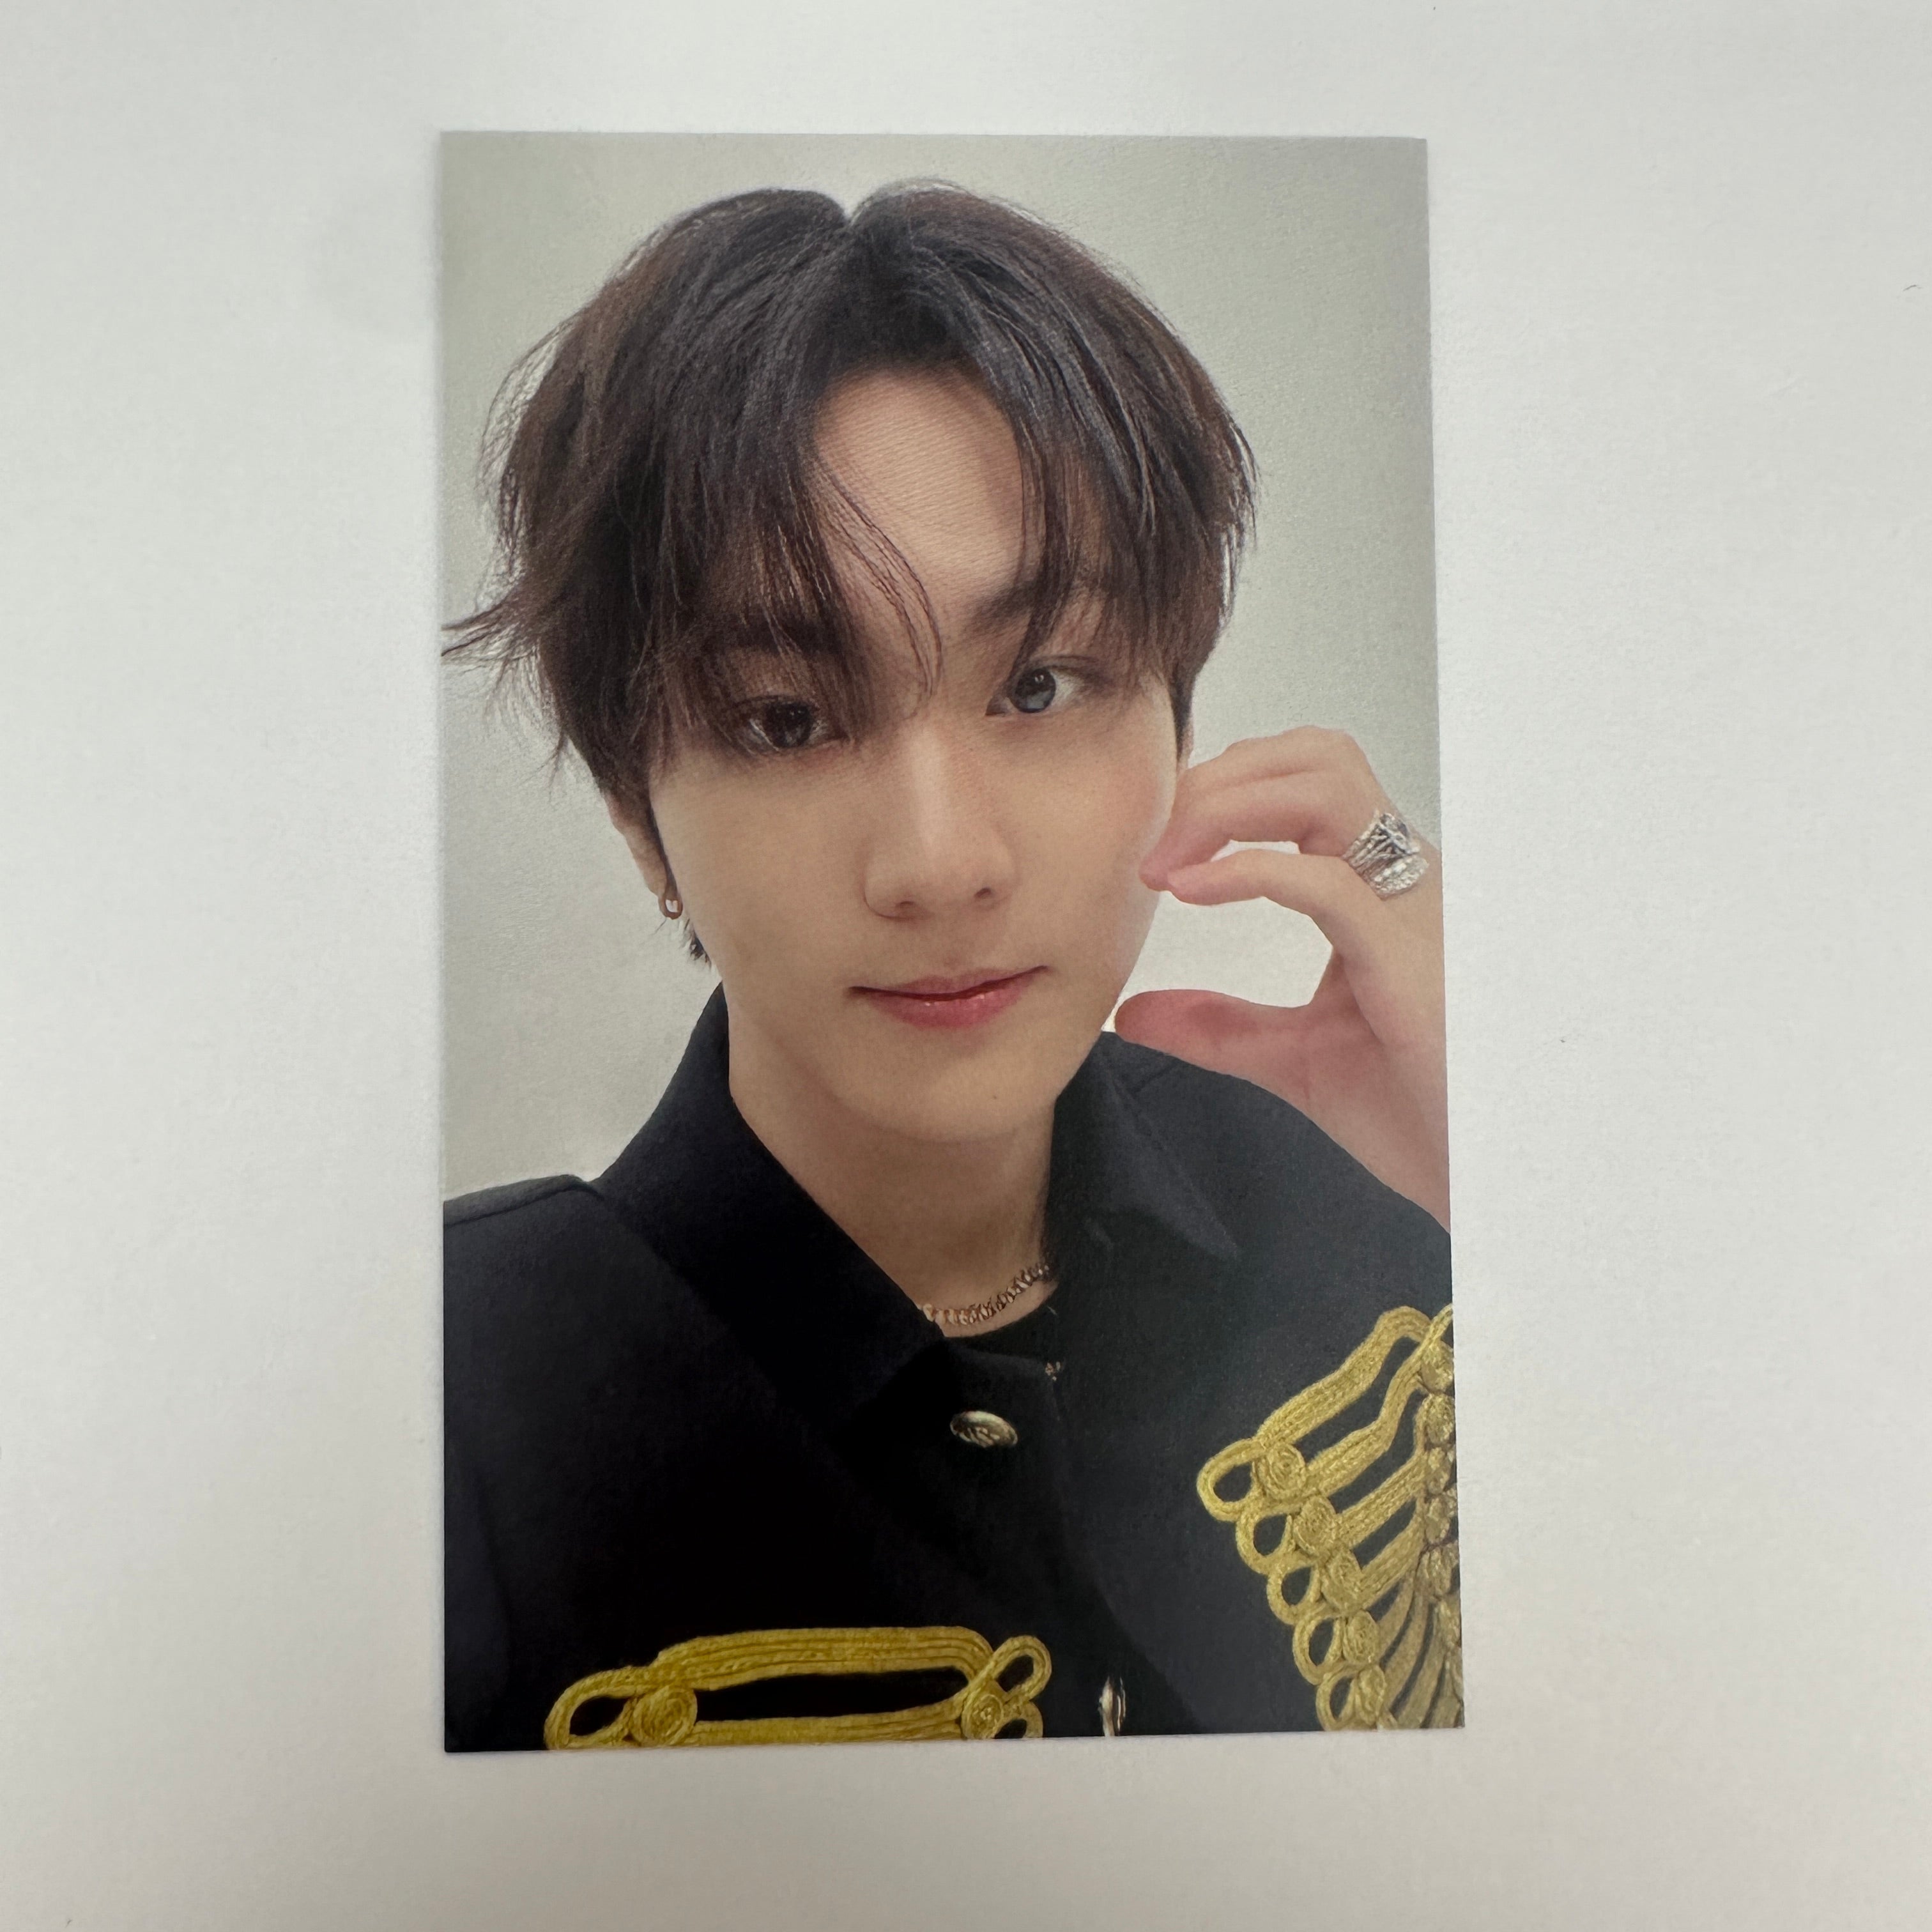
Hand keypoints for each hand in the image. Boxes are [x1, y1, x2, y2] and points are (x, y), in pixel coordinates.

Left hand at [1115, 728, 1448, 1227]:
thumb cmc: (1417, 1110)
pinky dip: (1247, 870)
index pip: (1304, 779)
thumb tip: (1133, 1013)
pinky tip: (1191, 891)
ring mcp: (1410, 907)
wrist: (1475, 1174)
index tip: (1156, 842)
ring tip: (1166, 863)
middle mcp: (1400, 878)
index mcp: (1378, 887)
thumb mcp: (1292, 1056)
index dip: (1222, 786)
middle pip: (1313, 757)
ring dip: (1227, 806)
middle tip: (1151, 841)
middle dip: (1218, 777)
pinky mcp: (1406, 957)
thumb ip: (1215, 1026)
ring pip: (1324, 787)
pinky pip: (1326, 880)